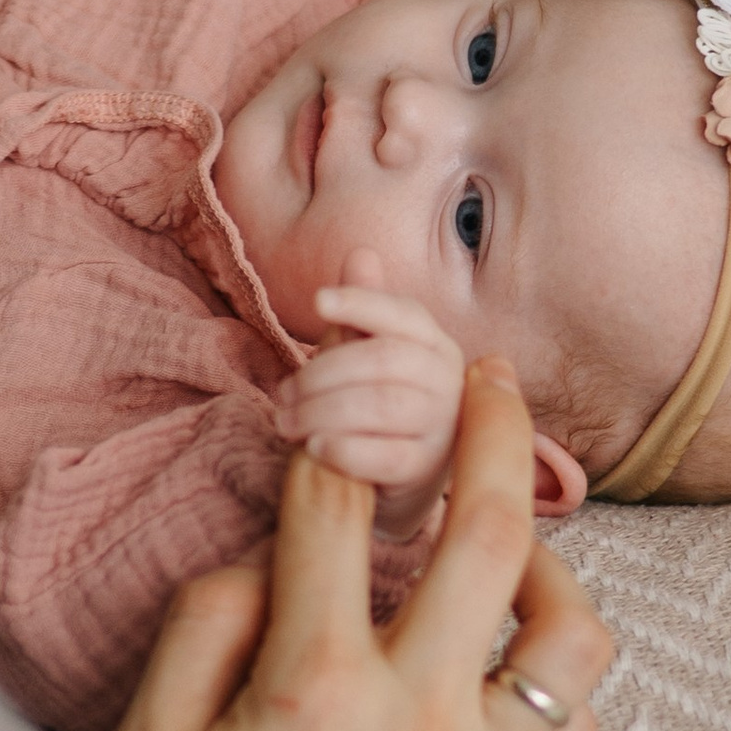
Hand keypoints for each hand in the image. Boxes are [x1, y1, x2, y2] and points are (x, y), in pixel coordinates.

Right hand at [108, 359, 613, 730]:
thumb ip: (200, 630)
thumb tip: (265, 555)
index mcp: (310, 688)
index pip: (337, 510)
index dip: (340, 435)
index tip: (348, 398)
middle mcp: (415, 718)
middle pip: (490, 530)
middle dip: (494, 427)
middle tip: (489, 376)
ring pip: (574, 628)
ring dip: (557, 560)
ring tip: (523, 535)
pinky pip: (579, 719)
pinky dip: (559, 667)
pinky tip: (518, 651)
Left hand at [274, 254, 465, 539]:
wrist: (401, 478)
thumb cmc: (378, 404)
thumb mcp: (370, 352)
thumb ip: (365, 308)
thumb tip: (360, 253)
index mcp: (434, 343)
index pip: (402, 314)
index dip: (361, 302)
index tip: (319, 301)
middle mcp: (448, 380)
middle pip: (381, 361)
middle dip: (321, 373)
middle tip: (282, 394)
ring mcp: (442, 427)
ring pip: (380, 407)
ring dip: (321, 411)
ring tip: (285, 422)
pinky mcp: (426, 471)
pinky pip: (384, 457)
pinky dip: (344, 449)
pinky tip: (315, 447)